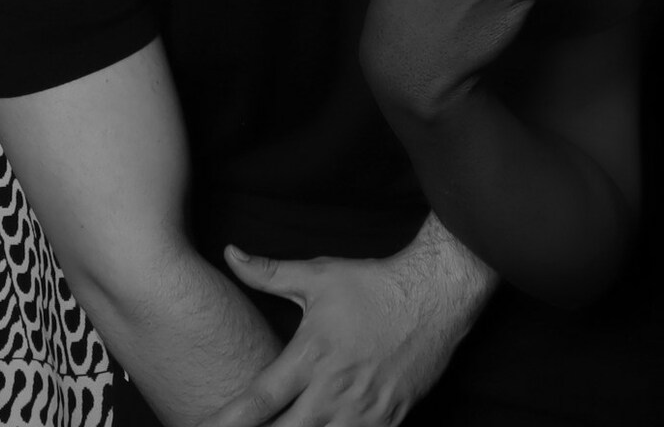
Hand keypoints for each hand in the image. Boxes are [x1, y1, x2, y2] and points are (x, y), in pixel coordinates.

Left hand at [205, 227, 491, 426]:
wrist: (436, 296)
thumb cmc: (373, 285)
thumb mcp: (317, 275)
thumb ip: (267, 273)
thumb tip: (230, 253)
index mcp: (310, 357)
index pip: (259, 400)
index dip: (227, 421)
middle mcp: (334, 391)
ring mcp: (364, 411)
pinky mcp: (390, 420)